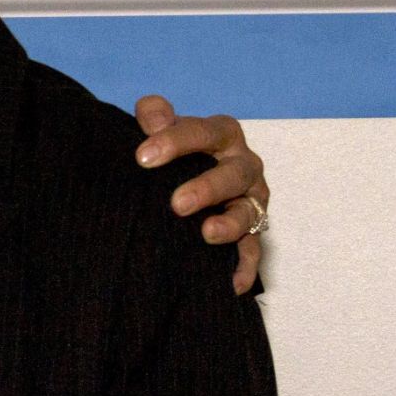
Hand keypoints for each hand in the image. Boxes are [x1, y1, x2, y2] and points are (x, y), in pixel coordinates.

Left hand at [134, 95, 269, 294]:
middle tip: (176, 203)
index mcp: (222, 135)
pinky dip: (243, 267)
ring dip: (229, 224)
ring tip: (206, 234)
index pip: (203, 132)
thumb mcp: (164, 132)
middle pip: (234, 174)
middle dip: (207, 187)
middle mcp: (243, 166)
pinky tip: (230, 284)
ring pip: (248, 212)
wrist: (189, 183)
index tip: (142, 157)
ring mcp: (250, 201)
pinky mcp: (251, 233)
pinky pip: (253, 251)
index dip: (174, 141)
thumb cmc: (177, 154)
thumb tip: (151, 112)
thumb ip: (157, 119)